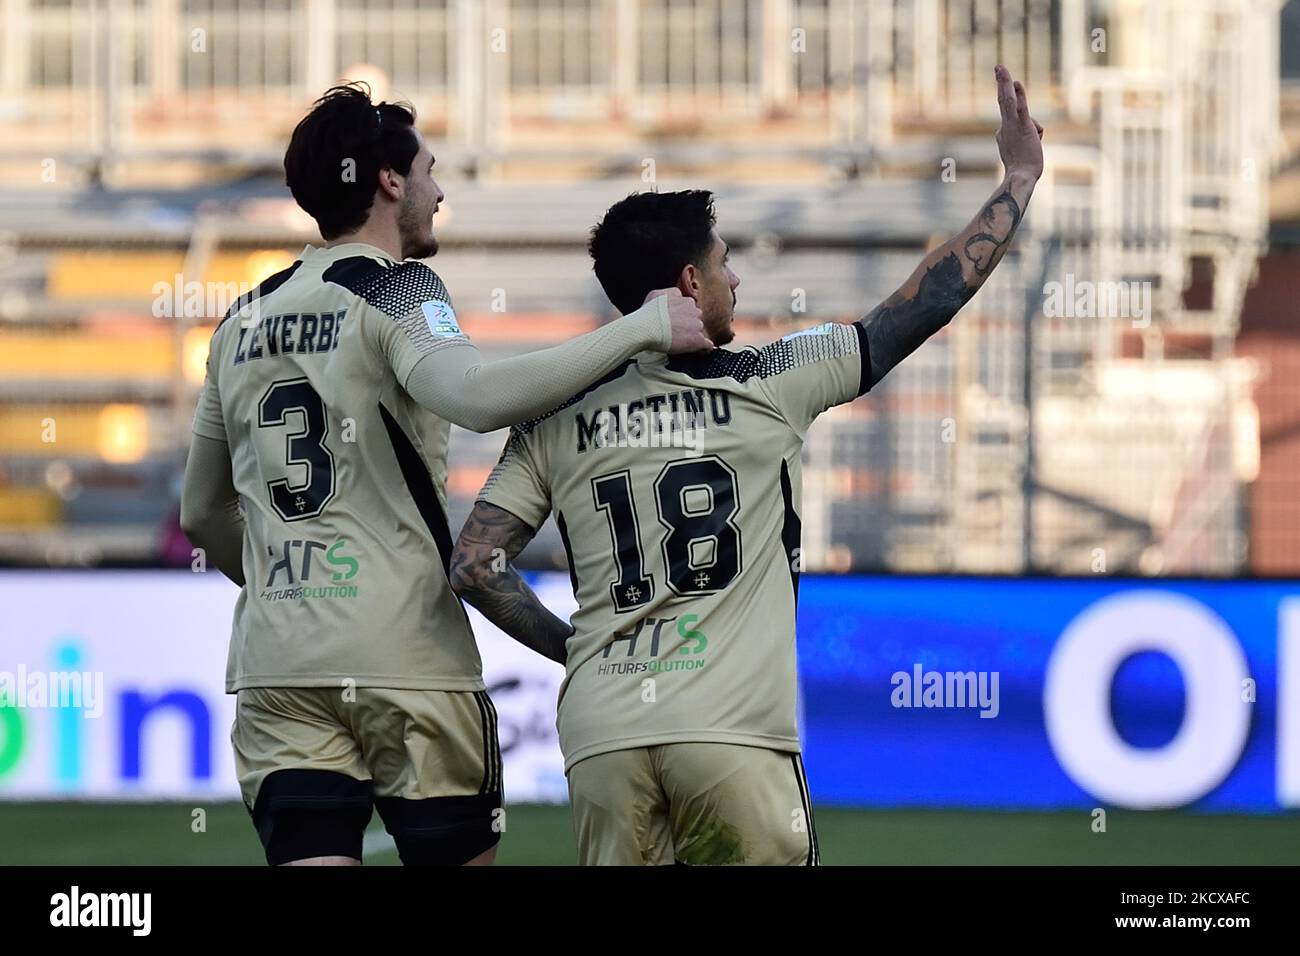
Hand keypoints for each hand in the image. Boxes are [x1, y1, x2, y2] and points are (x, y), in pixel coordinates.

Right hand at [646, 287, 713, 353]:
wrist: (646, 328)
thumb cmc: (649, 312)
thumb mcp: (658, 293)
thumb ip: (672, 293)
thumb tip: (679, 295)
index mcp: (687, 302)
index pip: (690, 310)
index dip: (683, 317)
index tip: (676, 322)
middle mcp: (695, 312)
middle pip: (696, 320)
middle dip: (688, 325)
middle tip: (676, 332)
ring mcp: (697, 326)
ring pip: (700, 332)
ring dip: (692, 336)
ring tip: (680, 341)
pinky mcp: (697, 340)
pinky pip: (707, 345)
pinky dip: (704, 348)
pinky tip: (700, 349)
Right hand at [994, 64, 1043, 180]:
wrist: (1020, 177)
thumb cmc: (1023, 171)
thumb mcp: (1021, 154)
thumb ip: (1026, 140)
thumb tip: (1035, 133)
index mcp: (1003, 133)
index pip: (1013, 117)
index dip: (1024, 118)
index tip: (1018, 95)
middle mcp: (1004, 127)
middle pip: (1002, 100)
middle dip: (1001, 82)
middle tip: (998, 67)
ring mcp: (1012, 126)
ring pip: (1008, 100)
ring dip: (1004, 82)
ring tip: (1000, 67)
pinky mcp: (1023, 126)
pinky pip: (1020, 107)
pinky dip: (1018, 95)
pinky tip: (1017, 82)